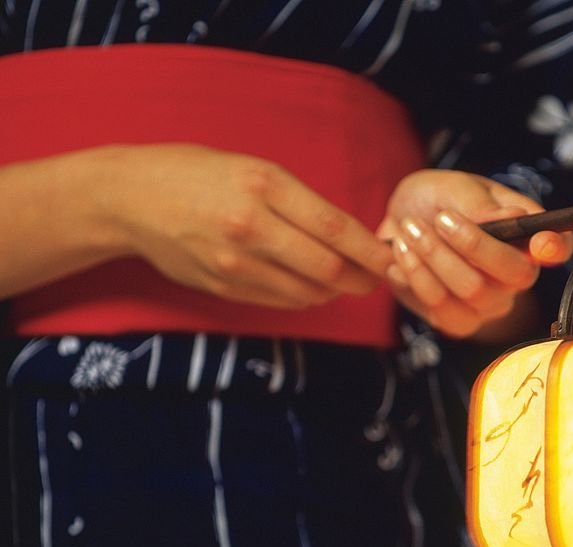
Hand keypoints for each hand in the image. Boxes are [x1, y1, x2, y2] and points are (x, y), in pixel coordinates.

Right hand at [98, 144, 392, 308]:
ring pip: (307, 290)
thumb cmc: (197, 174)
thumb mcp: (254, 169)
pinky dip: (305, 297)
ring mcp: (235, 261)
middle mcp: (251, 225)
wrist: (130, 198)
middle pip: (327, 268)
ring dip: (334, 291)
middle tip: (377, 278)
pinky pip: (280, 300)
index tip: (391, 259)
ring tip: (345, 281)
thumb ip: (300, 202)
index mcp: (264, 186)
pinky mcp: (223, 286)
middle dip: (361, 279)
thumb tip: (349, 236)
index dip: (371, 251)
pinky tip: (310, 287)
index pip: (335, 228)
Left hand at [377, 170, 572, 337]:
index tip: (541, 244)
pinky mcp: (458, 322)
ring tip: (408, 230)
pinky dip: (416, 276)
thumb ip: (480, 204)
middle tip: (436, 218)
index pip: (559, 247)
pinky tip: (401, 253)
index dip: (557, 248)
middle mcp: (517, 277)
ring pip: (471, 290)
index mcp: (528, 237)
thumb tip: (511, 218)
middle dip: (469, 244)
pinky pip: (441, 308)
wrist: (400, 224)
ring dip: (433, 257)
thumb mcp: (456, 188)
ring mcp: (489, 304)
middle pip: (512, 274)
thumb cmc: (439, 201)